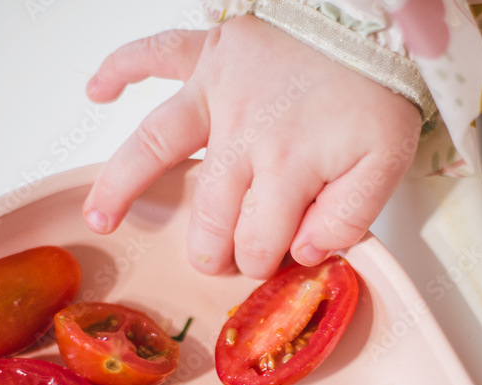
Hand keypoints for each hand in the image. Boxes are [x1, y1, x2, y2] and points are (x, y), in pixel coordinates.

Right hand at [83, 15, 421, 278]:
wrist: (377, 24)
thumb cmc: (379, 92)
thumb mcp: (385, 165)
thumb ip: (347, 218)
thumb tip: (303, 253)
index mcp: (288, 168)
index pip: (256, 241)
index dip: (259, 263)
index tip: (268, 263)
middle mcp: (242, 135)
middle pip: (209, 212)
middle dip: (211, 248)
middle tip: (215, 259)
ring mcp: (219, 91)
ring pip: (158, 145)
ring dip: (124, 184)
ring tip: (100, 218)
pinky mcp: (211, 52)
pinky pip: (156, 53)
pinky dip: (122, 67)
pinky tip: (97, 91)